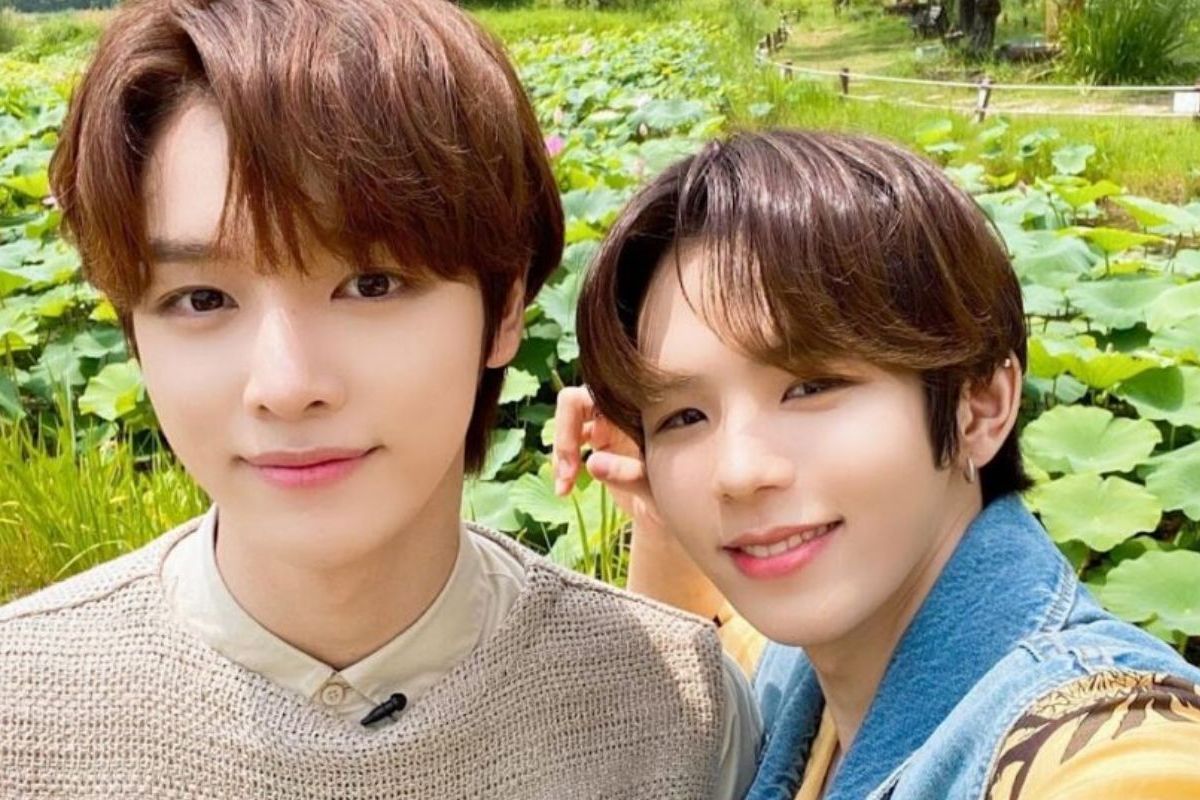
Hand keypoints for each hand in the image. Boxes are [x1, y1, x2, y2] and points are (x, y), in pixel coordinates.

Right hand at [552, 386, 724, 616]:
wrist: (673, 511)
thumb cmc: (676, 497)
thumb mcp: (656, 489)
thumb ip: (630, 475)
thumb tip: (593, 462)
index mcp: (640, 407)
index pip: (595, 394)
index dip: (575, 422)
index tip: (576, 460)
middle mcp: (623, 408)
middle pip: (574, 404)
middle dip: (565, 439)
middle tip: (566, 476)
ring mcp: (609, 421)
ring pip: (569, 423)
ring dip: (561, 454)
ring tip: (564, 488)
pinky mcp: (600, 438)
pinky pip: (570, 441)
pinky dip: (563, 463)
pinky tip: (565, 489)